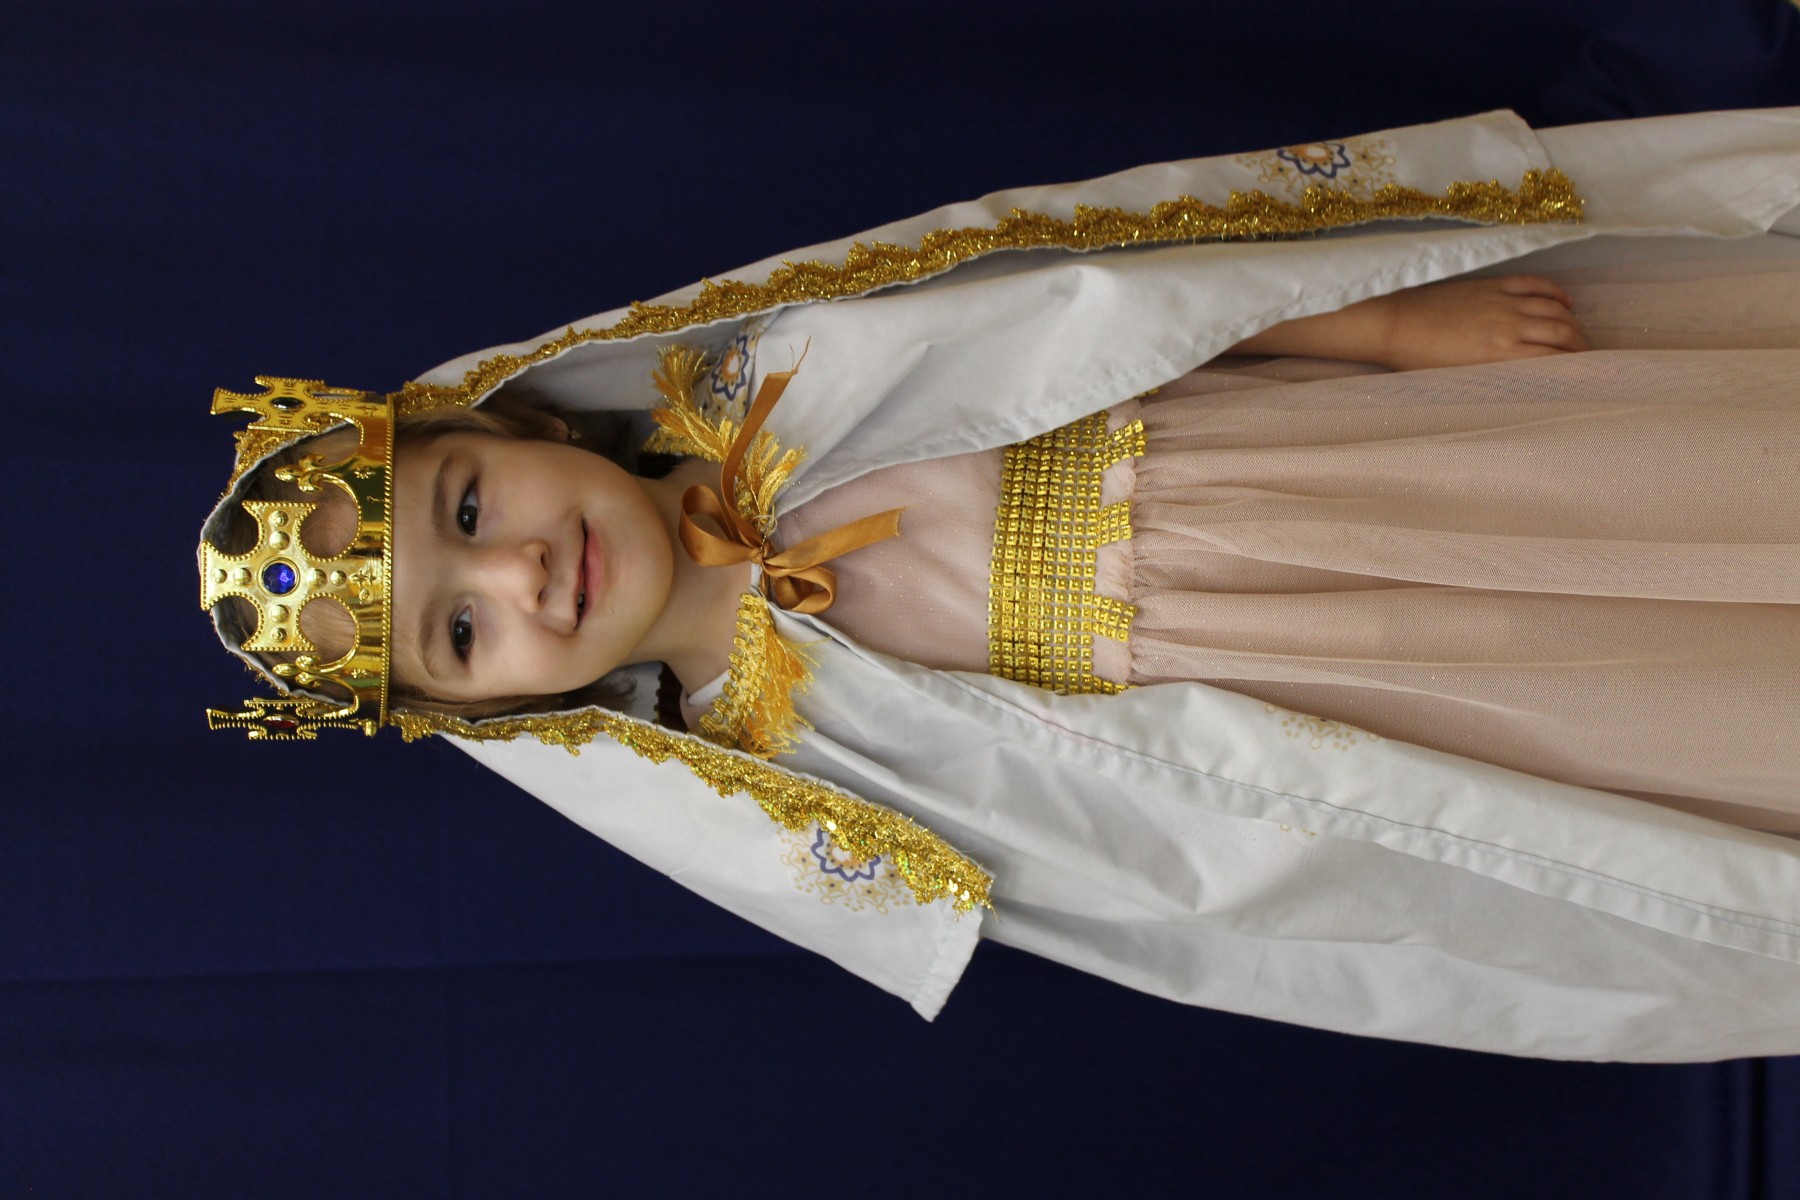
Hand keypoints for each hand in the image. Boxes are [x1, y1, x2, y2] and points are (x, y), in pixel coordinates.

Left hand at [1379, 275, 1588, 370]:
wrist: (1393, 323)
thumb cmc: (1419, 359)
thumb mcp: (1460, 379)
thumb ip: (1496, 377)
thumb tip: (1525, 381)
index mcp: (1500, 356)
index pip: (1555, 361)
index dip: (1579, 368)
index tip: (1592, 375)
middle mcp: (1509, 327)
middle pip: (1563, 333)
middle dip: (1581, 346)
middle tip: (1587, 356)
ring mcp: (1502, 302)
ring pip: (1554, 309)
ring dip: (1572, 322)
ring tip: (1578, 334)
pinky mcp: (1492, 284)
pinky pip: (1535, 284)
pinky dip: (1556, 292)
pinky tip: (1565, 302)